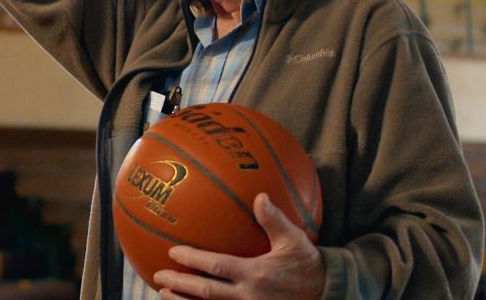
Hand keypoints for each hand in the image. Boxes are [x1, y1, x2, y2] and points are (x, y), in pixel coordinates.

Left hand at [153, 193, 324, 299]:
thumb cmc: (307, 264)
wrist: (326, 293)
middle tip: (159, 276)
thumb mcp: (294, 240)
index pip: (217, 267)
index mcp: (255, 274)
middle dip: (180, 285)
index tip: (174, 252)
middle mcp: (248, 295)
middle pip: (206, 292)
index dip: (193, 261)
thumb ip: (274, 219)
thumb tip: (259, 196)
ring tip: (164, 294)